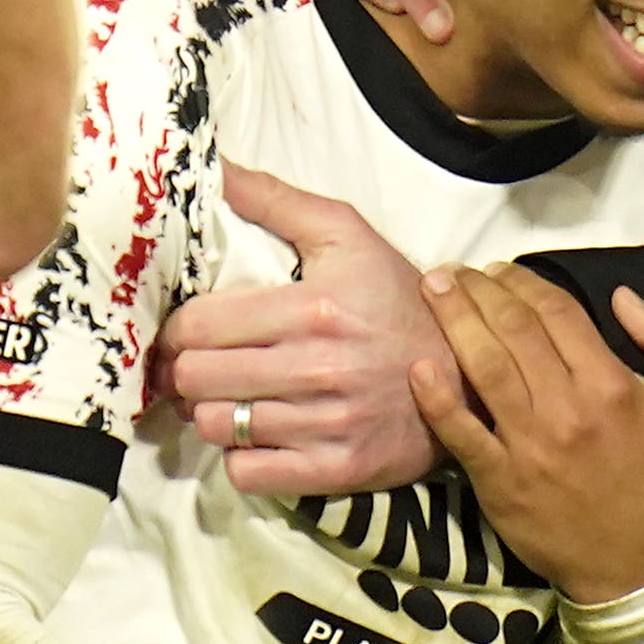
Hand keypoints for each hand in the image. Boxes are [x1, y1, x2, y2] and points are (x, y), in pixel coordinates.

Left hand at [155, 164, 454, 494]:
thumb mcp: (348, 236)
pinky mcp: (337, 470)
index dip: (177, 329)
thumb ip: (278, 202)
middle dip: (184, 370)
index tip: (183, 332)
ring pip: (217, 427)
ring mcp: (327, 425)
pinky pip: (248, 473)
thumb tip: (216, 169)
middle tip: (194, 366)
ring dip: (209, 412)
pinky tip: (254, 433)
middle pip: (198, 378)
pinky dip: (240, 456)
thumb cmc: (396, 299)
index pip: (199, 326)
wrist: (466, 372)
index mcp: (312, 308)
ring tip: (225, 397)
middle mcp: (317, 369)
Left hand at [416, 270, 643, 604]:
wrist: (638, 563)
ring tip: (432, 289)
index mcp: (611, 385)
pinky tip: (417, 365)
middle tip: (452, 271)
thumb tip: (622, 295)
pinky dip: (436, 399)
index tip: (499, 269)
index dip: (523, 281)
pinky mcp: (498, 480)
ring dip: (453, 320)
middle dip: (479, 290)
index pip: (557, 312)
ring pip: (483, 367)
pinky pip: (460, 432)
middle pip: (513, 329)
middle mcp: (566, 408)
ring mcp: (528, 445)